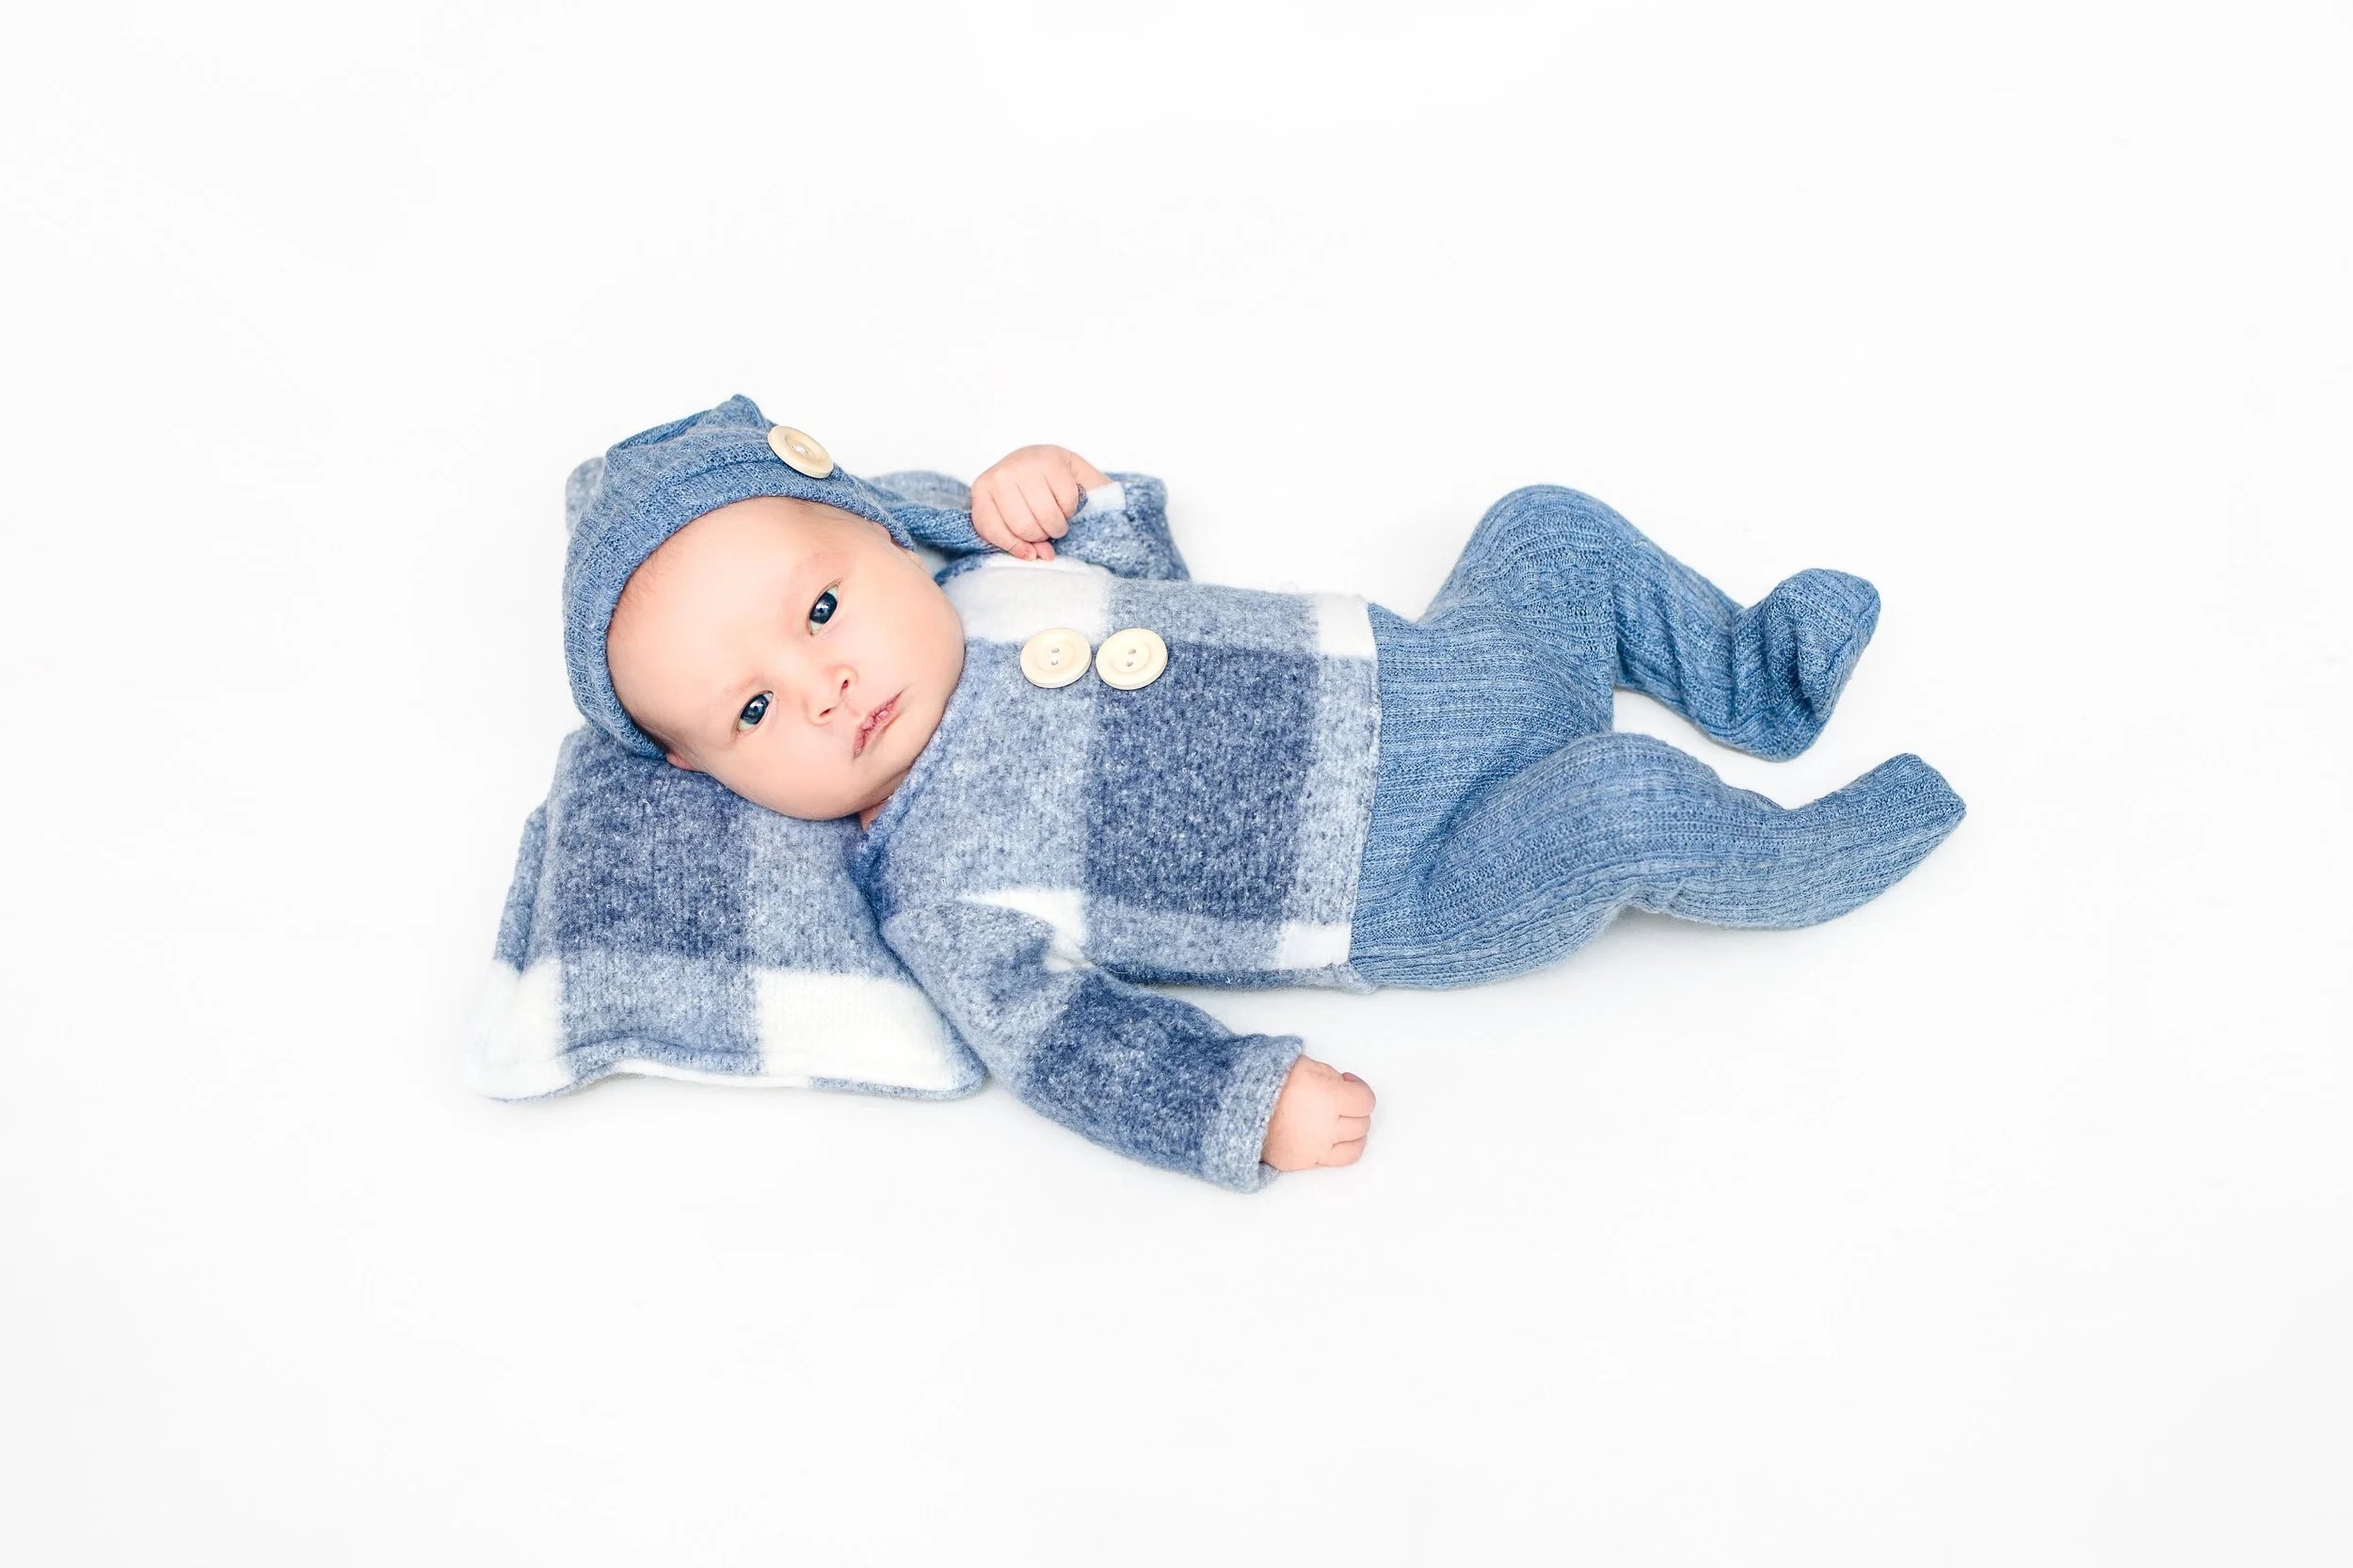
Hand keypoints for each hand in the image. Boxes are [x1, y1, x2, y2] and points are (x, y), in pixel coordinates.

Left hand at [969, 444, 1109, 560]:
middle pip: (1023, 527)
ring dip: (1057, 526)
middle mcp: (1001, 474)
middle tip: (1045, 529)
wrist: (1050, 460)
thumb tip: (1038, 555)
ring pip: (1047, 516)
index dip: (1014, 547)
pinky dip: (1070, 509)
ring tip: (1057, 519)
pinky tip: (1064, 502)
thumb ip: (1020, 540)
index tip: (1030, 554)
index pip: (992, 529)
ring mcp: (1026, 465)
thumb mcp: (1014, 517)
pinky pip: (1067, 501)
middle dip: (1040, 535)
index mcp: (982, 489)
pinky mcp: (1052, 460)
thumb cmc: (1029, 493)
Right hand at [1261, 1055, 1375, 1170]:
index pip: (1366, 1101)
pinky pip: (1335, 1162)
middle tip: (1343, 1101)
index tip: (1349, 1083)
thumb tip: (1341, 1086)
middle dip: (1356, 1110)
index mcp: (1329, 1098)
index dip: (1360, 1089)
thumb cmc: (1266, 1081)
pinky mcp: (1304, 1162)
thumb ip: (1328, 1075)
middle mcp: (1327, 1127)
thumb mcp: (1303, 1064)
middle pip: (1362, 1123)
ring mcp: (1316, 1148)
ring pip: (1355, 1147)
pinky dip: (1338, 1150)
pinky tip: (1330, 1138)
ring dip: (1354, 1133)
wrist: (1236, 1106)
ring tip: (1343, 1123)